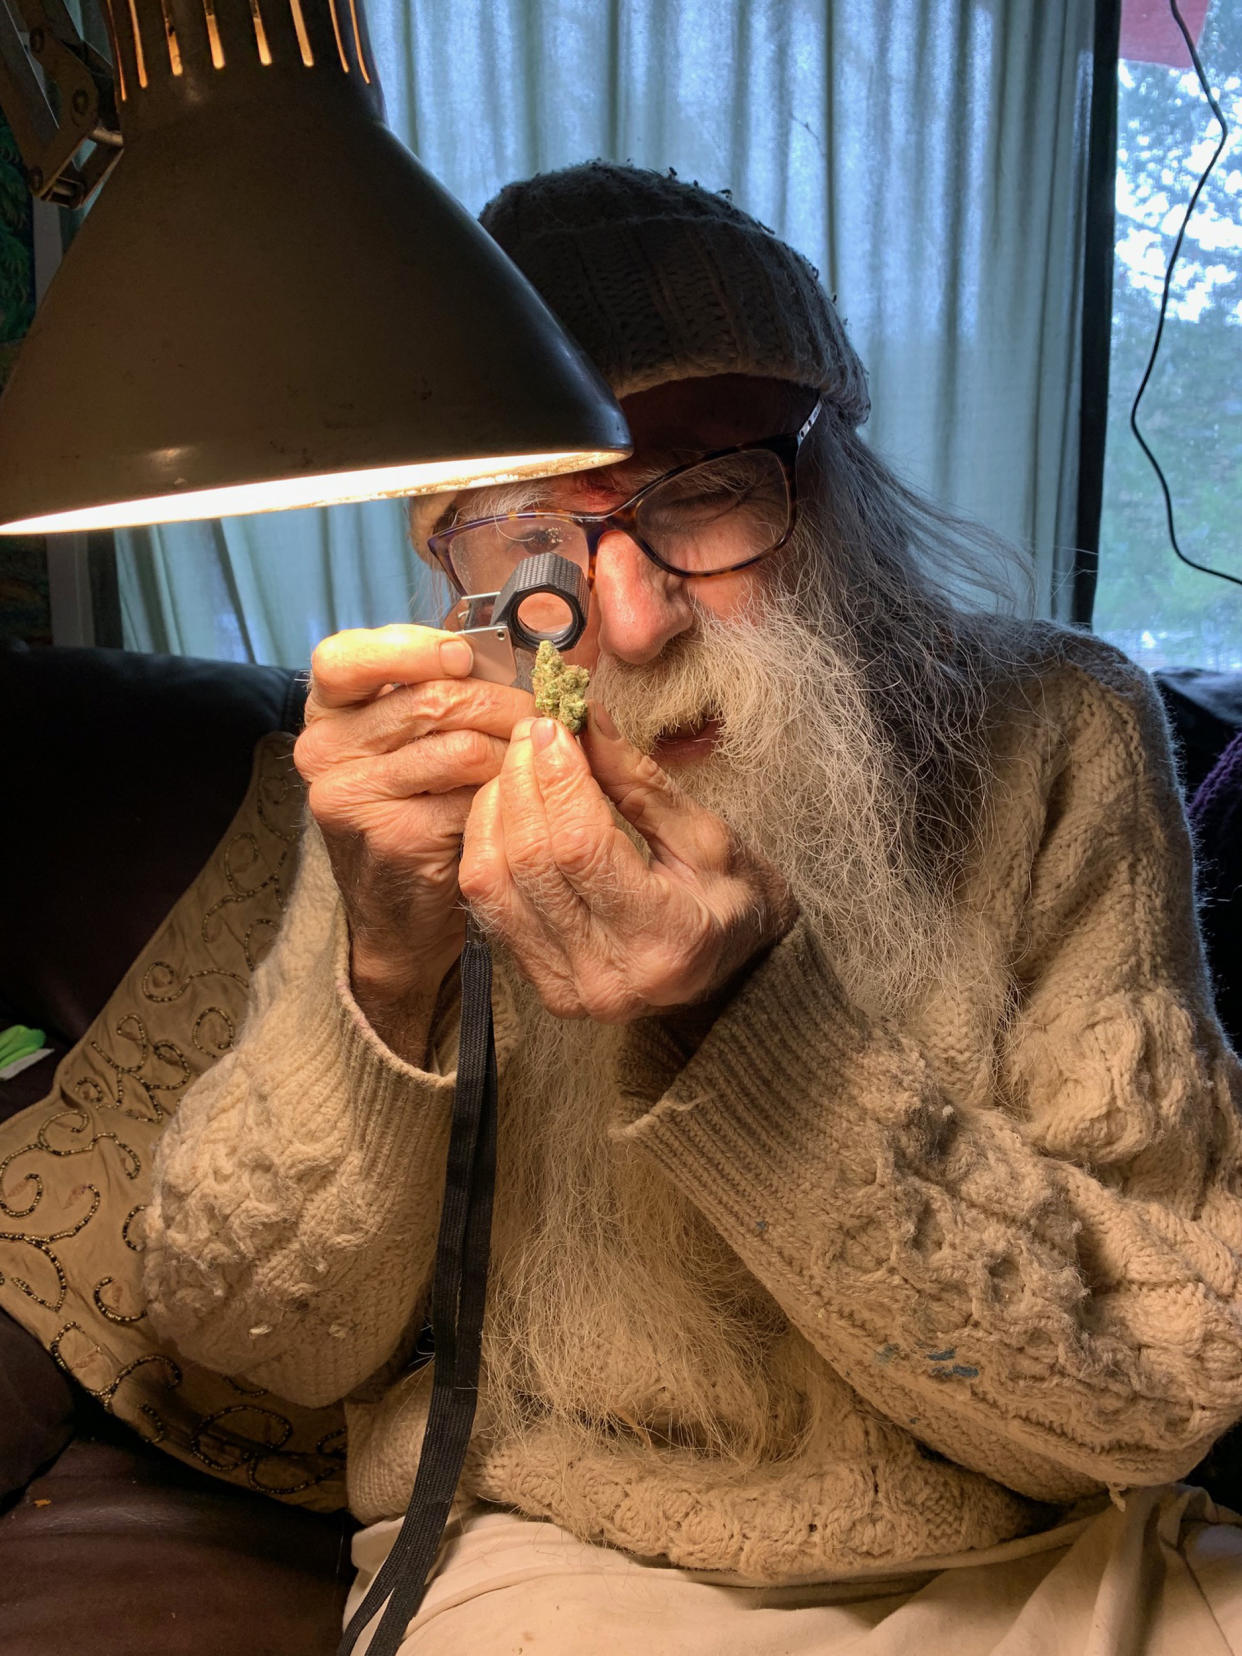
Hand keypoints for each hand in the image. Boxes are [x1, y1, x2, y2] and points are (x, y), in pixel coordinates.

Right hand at [294, 625, 533, 1044]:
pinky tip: (513, 803)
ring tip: (532, 763)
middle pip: (431, 699)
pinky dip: (508, 796)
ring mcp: (352, 797)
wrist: (395, 908)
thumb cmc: (415, 805)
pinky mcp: (394, 837)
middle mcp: (323, 750)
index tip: (464, 657)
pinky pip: (476, 796)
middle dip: (504, 704)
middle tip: (541, 717)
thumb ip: (437, 688)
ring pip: (464, 747)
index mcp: (326, 710)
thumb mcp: (409, 738)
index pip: (345, 657)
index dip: (411, 648)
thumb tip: (509, 652)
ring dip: (516, 753)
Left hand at [458, 706, 797, 1020]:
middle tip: (535, 731)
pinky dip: (487, 845)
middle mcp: (609, 977)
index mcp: (667, 939)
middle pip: (531, 861)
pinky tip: (508, 810)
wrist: (734, 972)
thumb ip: (639, 781)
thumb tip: (586, 719)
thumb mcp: (706, 835)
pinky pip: (488, 906)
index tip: (555, 726)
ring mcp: (568, 990)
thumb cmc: (733, 899)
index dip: (558, 779)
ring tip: (520, 765)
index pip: (582, 847)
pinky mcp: (543, 986)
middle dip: (523, 782)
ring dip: (496, 810)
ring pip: (493, 883)